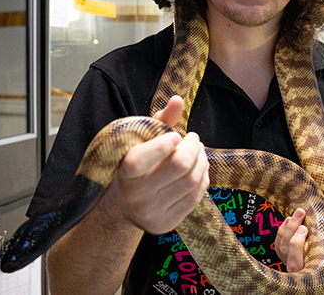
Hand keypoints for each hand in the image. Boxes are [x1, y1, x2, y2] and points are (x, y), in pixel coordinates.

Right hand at [103, 96, 209, 234]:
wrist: (120, 206)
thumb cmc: (133, 164)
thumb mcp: (140, 141)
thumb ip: (159, 120)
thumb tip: (178, 99)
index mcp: (124, 171)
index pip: (142, 158)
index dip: (165, 143)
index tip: (176, 136)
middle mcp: (135, 195)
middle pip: (179, 166)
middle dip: (194, 147)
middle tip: (194, 139)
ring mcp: (151, 212)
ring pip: (192, 181)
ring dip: (202, 161)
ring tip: (198, 152)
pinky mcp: (165, 224)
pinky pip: (195, 198)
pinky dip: (203, 179)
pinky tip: (199, 169)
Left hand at [274, 208, 307, 271]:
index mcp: (317, 271)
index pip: (300, 265)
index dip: (297, 246)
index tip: (304, 228)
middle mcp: (303, 272)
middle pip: (290, 257)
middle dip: (292, 233)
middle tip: (300, 214)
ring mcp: (294, 265)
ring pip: (282, 250)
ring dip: (286, 230)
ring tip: (294, 215)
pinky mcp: (287, 256)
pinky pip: (278, 246)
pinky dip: (281, 232)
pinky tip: (288, 220)